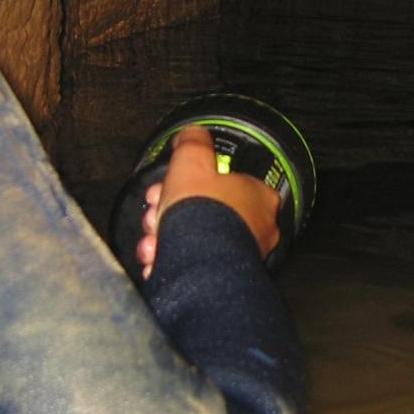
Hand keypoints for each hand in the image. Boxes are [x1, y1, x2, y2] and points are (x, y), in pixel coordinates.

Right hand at [137, 126, 281, 277]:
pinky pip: (196, 264)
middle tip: (158, 210)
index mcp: (259, 197)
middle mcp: (259, 228)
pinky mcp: (225, 279)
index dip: (194, 180)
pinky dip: (173, 260)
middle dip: (173, 211)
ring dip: (167, 236)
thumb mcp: (191, 160)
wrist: (197, 263)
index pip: (229, 180)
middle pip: (208, 211)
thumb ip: (193, 142)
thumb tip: (192, 133)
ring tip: (154, 240)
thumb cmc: (201, 211)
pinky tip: (158, 259)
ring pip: (199, 239)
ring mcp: (244, 255)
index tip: (173, 183)